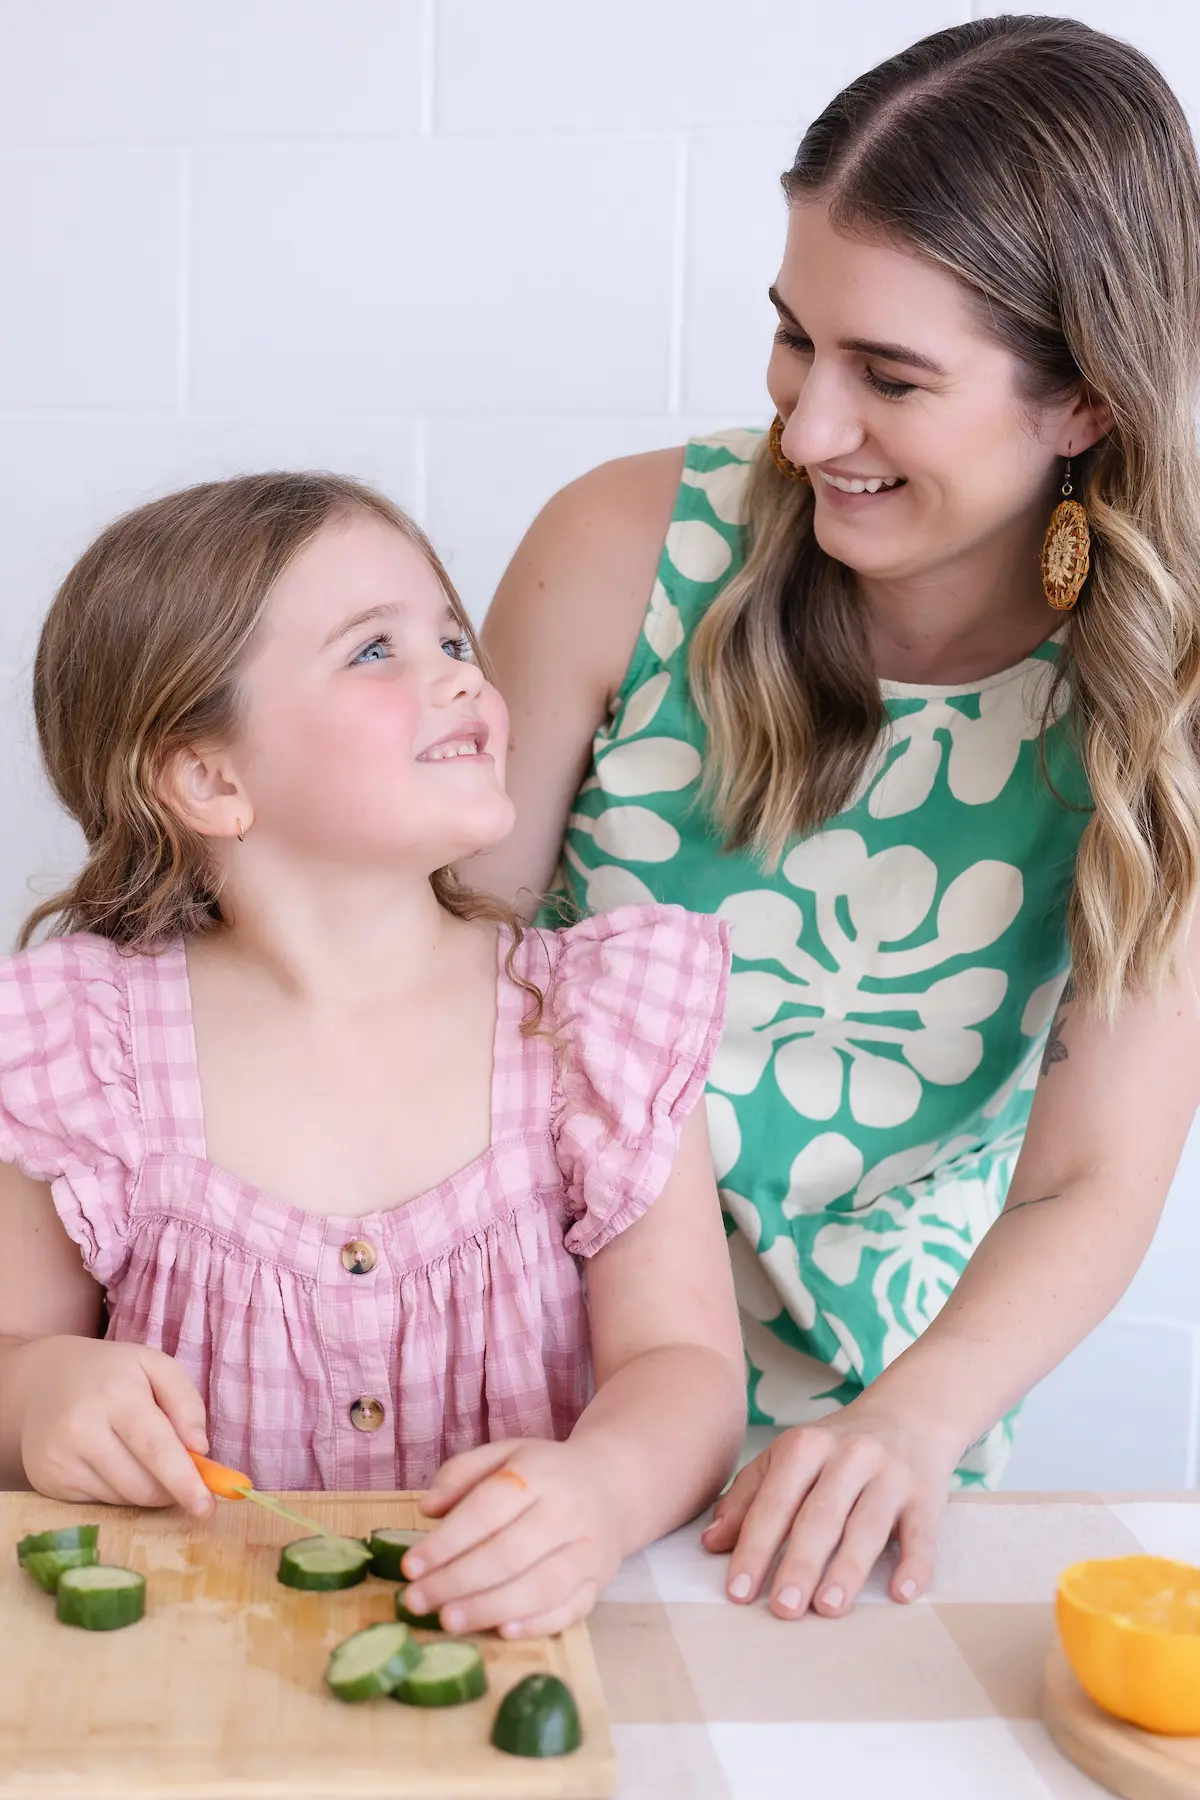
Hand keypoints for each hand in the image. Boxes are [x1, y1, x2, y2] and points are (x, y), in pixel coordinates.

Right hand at [11, 1335, 214, 1517]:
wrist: (42, 1379)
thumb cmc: (111, 1373)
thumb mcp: (155, 1365)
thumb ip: (186, 1401)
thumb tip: (200, 1449)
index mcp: (116, 1393)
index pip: (156, 1447)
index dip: (184, 1481)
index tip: (206, 1506)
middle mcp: (82, 1428)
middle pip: (141, 1484)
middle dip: (172, 1491)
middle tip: (185, 1481)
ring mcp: (60, 1458)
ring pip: (123, 1499)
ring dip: (146, 1490)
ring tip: (141, 1459)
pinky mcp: (47, 1480)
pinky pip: (99, 1504)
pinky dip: (119, 1492)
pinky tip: (112, 1464)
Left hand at [400, 1438, 622, 1637]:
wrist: (613, 1485)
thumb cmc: (544, 1474)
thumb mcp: (504, 1454)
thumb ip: (461, 1473)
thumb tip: (427, 1509)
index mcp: (538, 1473)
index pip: (488, 1508)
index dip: (447, 1541)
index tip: (410, 1566)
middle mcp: (568, 1511)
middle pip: (511, 1552)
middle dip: (459, 1581)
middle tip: (417, 1601)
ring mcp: (590, 1550)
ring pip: (542, 1586)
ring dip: (491, 1608)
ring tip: (447, 1620)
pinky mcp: (600, 1582)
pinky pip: (571, 1609)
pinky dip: (537, 1624)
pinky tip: (501, 1631)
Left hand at [700, 1399, 959, 1618]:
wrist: (909, 1414)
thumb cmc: (835, 1449)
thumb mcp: (788, 1458)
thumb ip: (749, 1497)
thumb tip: (710, 1543)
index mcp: (805, 1446)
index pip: (774, 1502)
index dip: (754, 1547)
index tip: (737, 1592)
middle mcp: (848, 1456)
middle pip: (820, 1516)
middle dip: (800, 1563)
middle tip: (783, 1608)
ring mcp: (890, 1475)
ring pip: (867, 1526)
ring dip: (848, 1569)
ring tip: (828, 1608)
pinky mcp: (926, 1496)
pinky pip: (920, 1534)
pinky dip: (913, 1565)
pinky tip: (900, 1594)